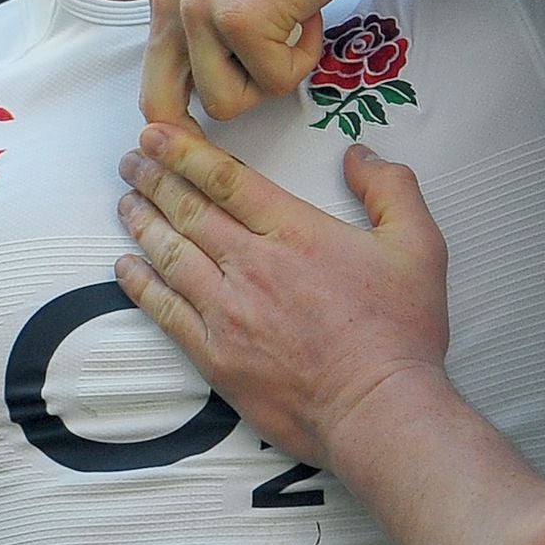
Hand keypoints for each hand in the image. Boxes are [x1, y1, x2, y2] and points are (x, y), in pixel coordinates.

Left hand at [112, 123, 450, 469]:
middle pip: (189, 211)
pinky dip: (141, 285)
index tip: (156, 133)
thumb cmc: (400, 333)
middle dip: (154, 178)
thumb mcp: (418, 246)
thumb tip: (359, 155)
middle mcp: (252, 267)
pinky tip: (127, 268)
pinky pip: (165, 312)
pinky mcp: (216, 357)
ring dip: (142, 223)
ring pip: (170, 255)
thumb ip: (390, 189)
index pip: (226, 179)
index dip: (185, 151)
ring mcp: (228, 313)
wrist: (378, 412)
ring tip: (126, 201)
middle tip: (132, 159)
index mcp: (295, 233)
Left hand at [142, 0, 395, 125]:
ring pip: (224, 103)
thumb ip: (213, 20)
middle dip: (200, 127)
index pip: (151, 79)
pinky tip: (312, 12)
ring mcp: (199, 7)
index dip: (182, 115)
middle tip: (246, 111)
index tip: (219, 118)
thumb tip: (212, 85)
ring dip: (271, 80)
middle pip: (159, 106)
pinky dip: (305, 59)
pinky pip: (275, 81)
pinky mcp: (240, 17)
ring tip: (294, 30)